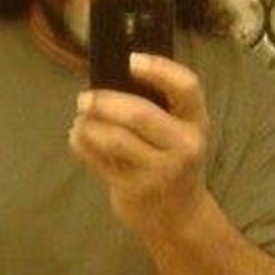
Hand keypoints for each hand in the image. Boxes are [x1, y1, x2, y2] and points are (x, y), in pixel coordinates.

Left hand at [69, 52, 209, 235]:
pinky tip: (77, 136)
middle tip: (84, 98)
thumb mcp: (179, 129)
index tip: (131, 59)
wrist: (179, 214)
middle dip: (105, 102)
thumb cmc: (173, 157)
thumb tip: (111, 68)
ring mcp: (160, 172)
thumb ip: (159, 103)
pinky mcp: (135, 190)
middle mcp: (184, 146)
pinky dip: (82, 144)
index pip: (186, 87)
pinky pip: (100, 162)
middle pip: (140, 114)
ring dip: (90, 125)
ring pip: (116, 139)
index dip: (159, 69)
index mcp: (196, 121)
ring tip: (80, 118)